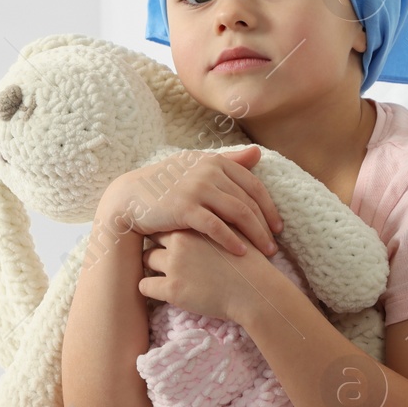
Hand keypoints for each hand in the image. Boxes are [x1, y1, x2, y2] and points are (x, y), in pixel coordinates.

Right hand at [100, 144, 282, 257]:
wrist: (129, 198)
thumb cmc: (165, 185)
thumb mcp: (196, 167)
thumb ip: (228, 160)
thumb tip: (258, 153)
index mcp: (214, 161)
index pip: (253, 185)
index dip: (269, 207)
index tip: (278, 227)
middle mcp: (208, 172)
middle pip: (248, 201)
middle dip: (265, 225)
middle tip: (274, 246)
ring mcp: (197, 189)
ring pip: (238, 213)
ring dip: (255, 235)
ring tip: (265, 253)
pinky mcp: (185, 208)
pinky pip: (216, 226)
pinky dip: (232, 240)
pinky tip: (241, 253)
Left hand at [139, 228, 280, 322]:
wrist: (257, 292)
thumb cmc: (250, 262)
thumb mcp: (235, 231)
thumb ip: (217, 220)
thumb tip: (207, 216)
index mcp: (194, 226)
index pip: (167, 218)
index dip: (167, 225)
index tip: (168, 233)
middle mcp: (179, 242)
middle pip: (152, 235)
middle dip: (155, 242)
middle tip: (162, 250)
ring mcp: (174, 265)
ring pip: (146, 258)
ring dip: (152, 264)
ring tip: (165, 271)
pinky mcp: (171, 289)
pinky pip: (144, 285)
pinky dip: (149, 287)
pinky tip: (160, 289)